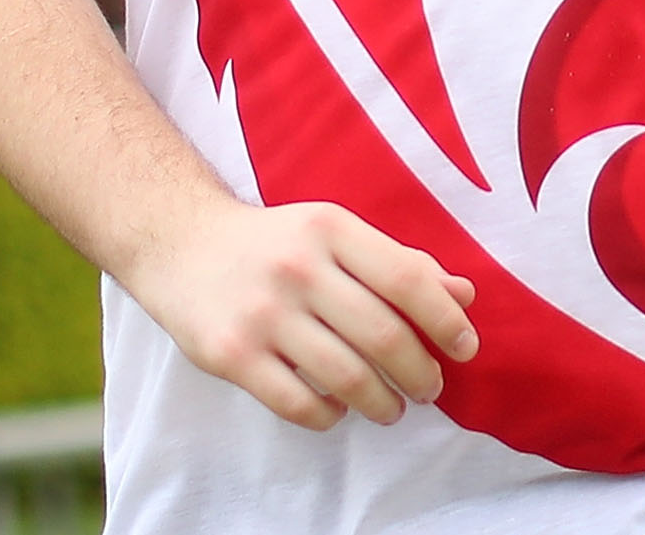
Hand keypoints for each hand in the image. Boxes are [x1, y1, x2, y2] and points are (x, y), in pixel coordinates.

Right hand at [132, 193, 480, 429]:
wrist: (180, 243)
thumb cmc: (275, 243)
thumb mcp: (335, 233)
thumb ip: (398, 262)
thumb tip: (463, 295)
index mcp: (331, 229)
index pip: (407, 278)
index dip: (445, 320)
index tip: (465, 348)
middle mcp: (298, 268)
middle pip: (382, 335)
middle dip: (420, 373)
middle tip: (430, 388)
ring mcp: (262, 313)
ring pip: (344, 376)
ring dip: (381, 402)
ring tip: (392, 408)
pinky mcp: (231, 354)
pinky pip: (297, 403)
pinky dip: (329, 415)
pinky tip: (338, 409)